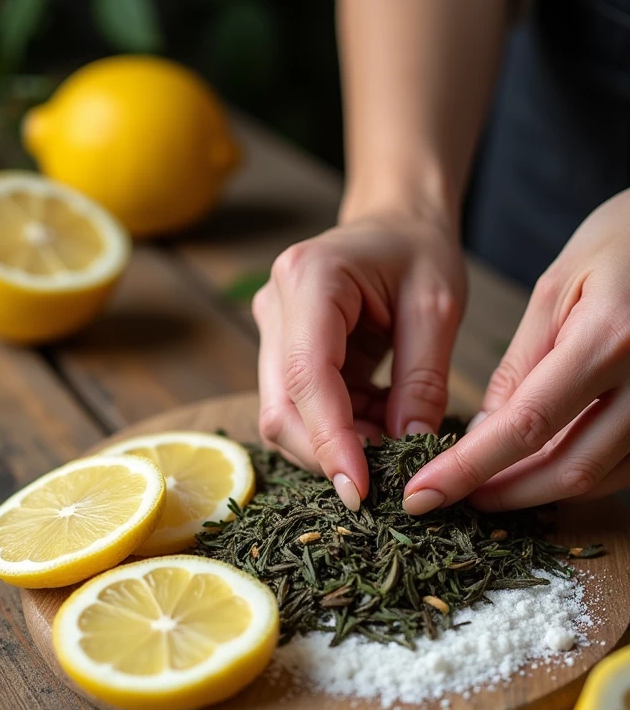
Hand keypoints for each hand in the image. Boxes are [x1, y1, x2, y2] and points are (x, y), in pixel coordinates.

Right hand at [253, 210, 464, 508]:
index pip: (307, 377)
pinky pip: (301, 411)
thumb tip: (411, 450)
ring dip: (337, 445)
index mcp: (310, 280)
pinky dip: (342, 431)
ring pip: (284, 417)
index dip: (330, 440)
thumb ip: (424, 380)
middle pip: (281, 408)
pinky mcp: (281, 353)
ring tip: (393, 440)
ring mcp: (271, 332)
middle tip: (388, 478)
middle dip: (329, 454)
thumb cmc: (419, 250)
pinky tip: (381, 420)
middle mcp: (275, 306)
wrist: (396, 220)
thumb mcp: (438, 307)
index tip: (360, 489)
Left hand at [402, 189, 629, 514]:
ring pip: (599, 479)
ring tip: (486, 485)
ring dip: (537, 491)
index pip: (527, 425)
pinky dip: (573, 475)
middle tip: (451, 498)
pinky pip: (623, 468)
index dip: (469, 468)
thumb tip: (481, 435)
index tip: (422, 494)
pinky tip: (534, 469)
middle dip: (503, 493)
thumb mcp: (555, 289)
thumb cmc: (622, 243)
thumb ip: (519, 367)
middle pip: (569, 469)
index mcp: (610, 338)